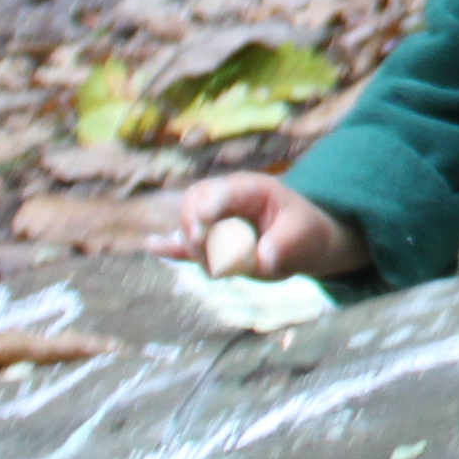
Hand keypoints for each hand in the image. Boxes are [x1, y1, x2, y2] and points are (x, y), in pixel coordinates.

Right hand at [170, 171, 354, 283]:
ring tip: (223, 269)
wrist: (303, 241)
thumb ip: (284, 245)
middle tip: (209, 257)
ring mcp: (216, 220)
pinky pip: (184, 244)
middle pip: (193, 204)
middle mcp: (227, 199)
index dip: (207, 210)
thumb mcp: (303, 234)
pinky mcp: (210, 242)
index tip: (200, 233)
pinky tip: (154, 246)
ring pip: (188, 229)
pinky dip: (171, 248)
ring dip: (196, 251)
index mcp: (250, 189)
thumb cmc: (304, 231)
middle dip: (193, 229)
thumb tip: (262, 260)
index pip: (220, 193)